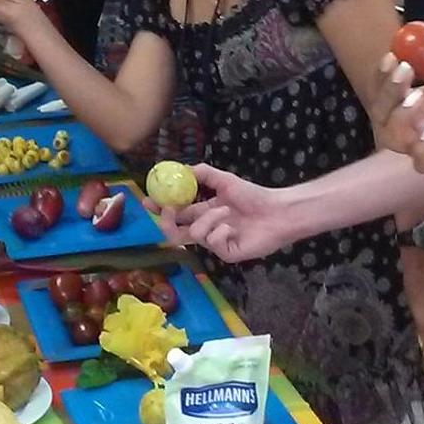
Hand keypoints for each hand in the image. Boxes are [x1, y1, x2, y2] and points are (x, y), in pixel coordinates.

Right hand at [154, 163, 300, 260]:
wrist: (276, 211)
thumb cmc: (253, 195)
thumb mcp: (224, 179)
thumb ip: (202, 173)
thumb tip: (180, 169)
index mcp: (202, 212)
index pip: (175, 212)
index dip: (159, 208)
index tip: (147, 201)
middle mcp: (206, 228)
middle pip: (175, 231)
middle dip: (167, 220)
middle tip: (169, 209)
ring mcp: (215, 243)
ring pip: (194, 234)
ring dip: (208, 218)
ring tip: (226, 211)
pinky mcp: (226, 254)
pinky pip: (212, 243)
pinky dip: (221, 230)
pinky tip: (234, 226)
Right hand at [376, 25, 423, 172]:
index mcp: (407, 99)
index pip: (382, 87)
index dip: (381, 73)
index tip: (392, 55)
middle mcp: (407, 122)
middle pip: (380, 111)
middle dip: (387, 90)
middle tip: (404, 70)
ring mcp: (420, 143)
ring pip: (391, 136)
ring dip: (399, 117)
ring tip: (417, 98)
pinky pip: (421, 160)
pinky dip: (422, 146)